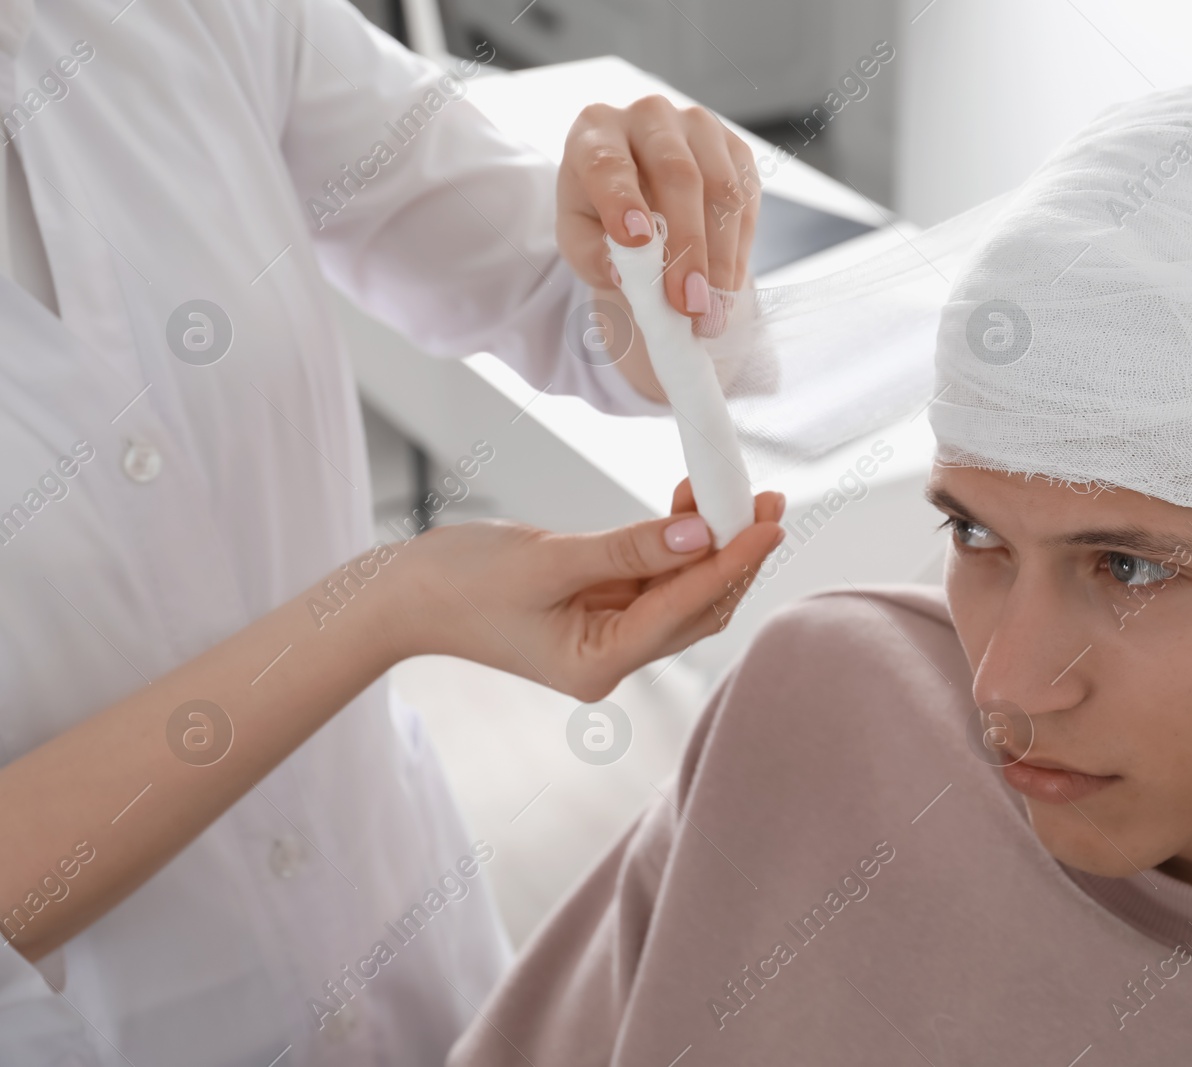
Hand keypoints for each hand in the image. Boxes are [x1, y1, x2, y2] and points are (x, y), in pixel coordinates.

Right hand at [390, 484, 784, 700]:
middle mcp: (611, 659)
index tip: (770, 522)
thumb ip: (629, 549)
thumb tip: (700, 532)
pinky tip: (690, 505)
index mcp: (598, 665)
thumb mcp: (548, 559)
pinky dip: (675, 542)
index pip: (685, 609)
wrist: (400, 596)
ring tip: (736, 493)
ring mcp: (605, 635)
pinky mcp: (597, 608)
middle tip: (769, 500)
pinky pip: (653, 577)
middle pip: (696, 608)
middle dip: (735, 555)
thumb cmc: (458, 584)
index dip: (732, 562)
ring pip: (680, 591)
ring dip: (710, 544)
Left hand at [558, 96, 760, 325]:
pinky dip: (738, 251)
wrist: (641, 201)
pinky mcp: (735, 150)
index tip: (637, 242)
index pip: (608, 161)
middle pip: (677, 174)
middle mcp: (649, 116)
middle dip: (686, 247)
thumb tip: (626, 275)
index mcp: (596, 130)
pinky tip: (725, 289)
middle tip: (689, 304)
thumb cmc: (601, 219)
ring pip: (721, 190)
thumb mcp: (581, 242)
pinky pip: (746, 201)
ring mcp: (699, 127)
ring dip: (720, 259)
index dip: (622, 200)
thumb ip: (595, 256)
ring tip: (711, 311)